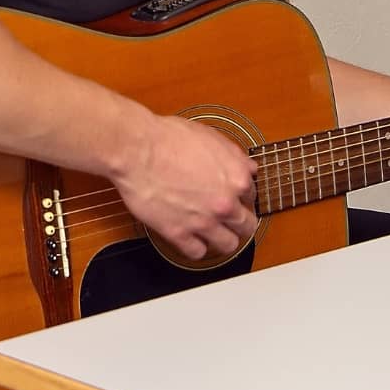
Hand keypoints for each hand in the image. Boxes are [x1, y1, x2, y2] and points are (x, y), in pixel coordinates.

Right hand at [111, 114, 257, 259]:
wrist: (137, 150)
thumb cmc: (169, 138)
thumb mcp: (211, 136)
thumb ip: (234, 156)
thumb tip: (247, 168)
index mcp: (237, 178)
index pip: (252, 195)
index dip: (241, 195)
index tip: (233, 197)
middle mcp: (225, 203)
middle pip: (247, 225)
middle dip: (240, 222)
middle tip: (230, 219)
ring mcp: (203, 221)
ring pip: (229, 245)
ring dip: (224, 239)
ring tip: (215, 233)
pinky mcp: (179, 234)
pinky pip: (197, 253)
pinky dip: (196, 247)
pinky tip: (191, 238)